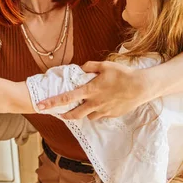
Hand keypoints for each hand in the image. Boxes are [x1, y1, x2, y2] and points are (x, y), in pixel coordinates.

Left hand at [37, 61, 151, 119]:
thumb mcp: (105, 65)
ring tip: (84, 107)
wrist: (141, 87)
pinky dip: (97, 112)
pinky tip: (101, 106)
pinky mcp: (111, 115)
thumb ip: (90, 66)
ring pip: (88, 116)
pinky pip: (100, 116)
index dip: (52, 102)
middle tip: (59, 114)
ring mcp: (103, 110)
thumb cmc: (123, 74)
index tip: (41, 105)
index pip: (67, 97)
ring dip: (84, 113)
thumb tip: (80, 67)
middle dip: (65, 115)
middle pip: (75, 114)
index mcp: (90, 90)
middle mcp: (94, 103)